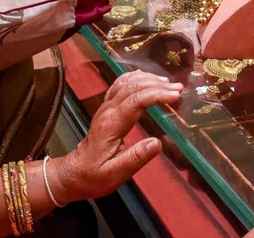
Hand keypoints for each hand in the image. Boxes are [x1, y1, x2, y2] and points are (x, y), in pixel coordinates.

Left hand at [51, 71, 182, 201]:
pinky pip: (120, 85)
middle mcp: (108, 110)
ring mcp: (105, 106)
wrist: (74, 173)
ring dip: (148, 79)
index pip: (136, 101)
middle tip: (179, 90)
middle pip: (133, 87)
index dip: (156, 95)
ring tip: (169, 84)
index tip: (175, 97)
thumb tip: (157, 142)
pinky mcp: (106, 108)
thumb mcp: (116, 174)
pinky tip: (146, 78)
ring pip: (126, 82)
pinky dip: (135, 78)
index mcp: (111, 124)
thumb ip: (136, 158)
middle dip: (157, 85)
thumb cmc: (95, 175)